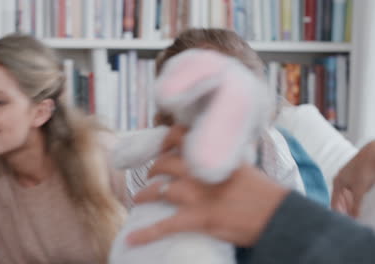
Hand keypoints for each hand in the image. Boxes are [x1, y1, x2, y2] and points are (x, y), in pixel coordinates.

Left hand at [126, 126, 289, 246]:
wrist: (277, 215)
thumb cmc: (264, 192)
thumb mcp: (243, 167)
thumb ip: (223, 161)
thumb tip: (213, 159)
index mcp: (212, 156)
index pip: (181, 137)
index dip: (166, 139)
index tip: (161, 145)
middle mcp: (200, 172)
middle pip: (165, 164)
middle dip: (154, 170)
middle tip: (152, 176)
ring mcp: (197, 194)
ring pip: (159, 190)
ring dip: (144, 195)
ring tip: (138, 198)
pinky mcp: (197, 218)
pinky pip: (164, 225)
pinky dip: (146, 233)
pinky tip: (131, 238)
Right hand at [332, 141, 374, 216]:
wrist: (372, 154)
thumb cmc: (363, 169)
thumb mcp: (359, 190)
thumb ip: (356, 205)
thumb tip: (354, 218)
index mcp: (337, 183)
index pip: (334, 203)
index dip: (338, 213)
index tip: (342, 223)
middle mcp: (341, 181)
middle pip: (340, 200)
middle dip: (345, 210)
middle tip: (350, 221)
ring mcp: (349, 179)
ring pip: (348, 197)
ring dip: (351, 206)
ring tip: (357, 215)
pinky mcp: (357, 178)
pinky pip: (355, 193)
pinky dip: (357, 200)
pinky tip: (363, 204)